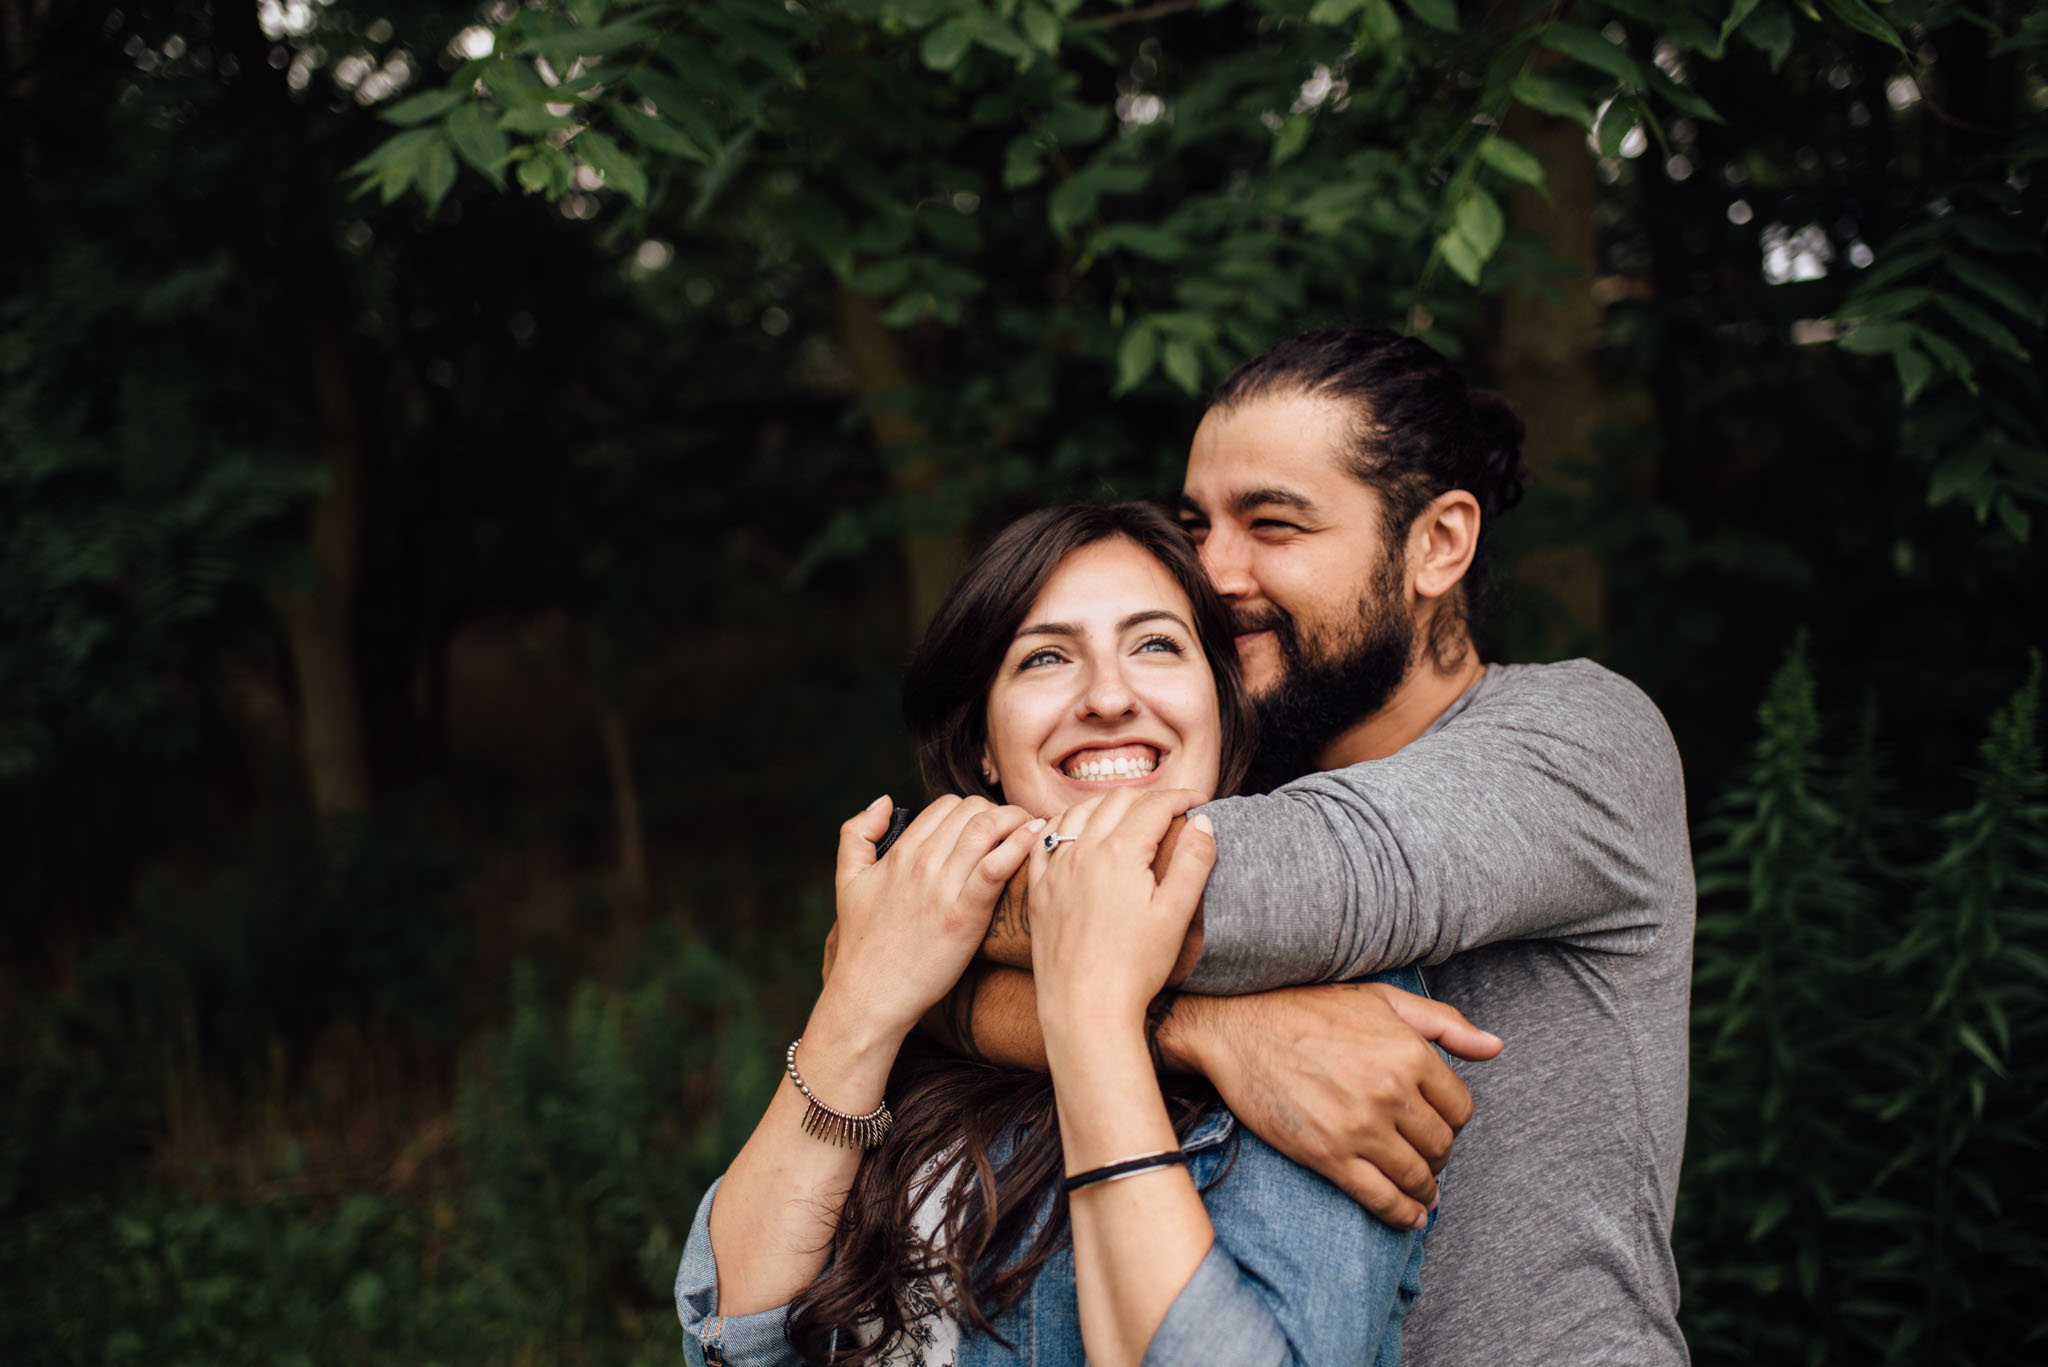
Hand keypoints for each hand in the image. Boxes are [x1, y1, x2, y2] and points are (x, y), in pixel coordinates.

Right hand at [823, 794, 1041, 1039]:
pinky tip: (1035, 837)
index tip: (989, 826)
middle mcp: (921, 863)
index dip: (973, 810)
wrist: (869, 996)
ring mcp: (943, 888)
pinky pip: (997, 865)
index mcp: (899, 853)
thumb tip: (885, 800)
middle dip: (999, 811)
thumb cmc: (862, 944)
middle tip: (1016, 829)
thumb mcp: (847, 880)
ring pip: (987, 827)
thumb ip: (857, 834)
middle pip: (972, 810)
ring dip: (1017, 819)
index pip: (946, 806)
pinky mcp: (965, 915)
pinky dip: (1020, 844)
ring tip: (1033, 830)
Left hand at [1027, 788, 1212, 1033]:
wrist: (1085, 1008)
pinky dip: (1064, 824)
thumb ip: (1193, 862)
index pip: (1155, 805)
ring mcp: (1056, 870)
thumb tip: (1203, 822)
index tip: (1200, 801)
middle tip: (1171, 810)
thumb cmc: (1135, 967)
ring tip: (1129, 815)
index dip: (1182, 797)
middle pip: (1117, 800)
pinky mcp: (1038, 890)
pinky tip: (1076, 831)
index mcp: (1120, 853)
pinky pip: (1045, 840)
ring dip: (1107, 804)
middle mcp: (1083, 852)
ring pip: (1078, 812)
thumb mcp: (1176, 914)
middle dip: (1149, 797)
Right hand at [1158, 983, 1502, 1229]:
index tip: (1437, 1125)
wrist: (1236, 1025)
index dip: (1453, 1121)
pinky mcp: (1328, 1155)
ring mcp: (1360, 1127)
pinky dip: (1402, 1214)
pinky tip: (1408, 1216)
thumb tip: (1495, 1047)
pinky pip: (1381, 1198)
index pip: (1460, 1108)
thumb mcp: (1381, 999)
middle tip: (1425, 1157)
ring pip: (1416, 1176)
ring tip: (1421, 1191)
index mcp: (1409, 1052)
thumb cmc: (1306, 1007)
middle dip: (1438, 1156)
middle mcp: (1390, 1091)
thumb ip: (1443, 1023)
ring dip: (1425, 1189)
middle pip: (1441, 1145)